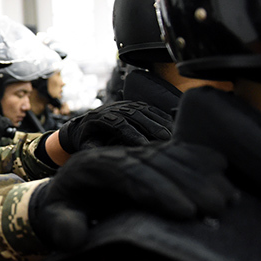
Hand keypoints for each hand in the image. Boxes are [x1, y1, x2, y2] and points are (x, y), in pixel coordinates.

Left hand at [29, 141, 234, 250]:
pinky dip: (198, 158)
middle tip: (215, 206)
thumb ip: (61, 228)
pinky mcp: (142, 153)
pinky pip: (173, 150)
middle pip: (154, 163)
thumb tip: (74, 237)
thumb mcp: (53, 221)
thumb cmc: (60, 213)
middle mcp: (111, 153)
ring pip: (167, 155)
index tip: (185, 211)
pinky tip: (220, 168)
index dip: (158, 192)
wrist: (61, 197)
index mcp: (89, 167)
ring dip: (199, 173)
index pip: (127, 175)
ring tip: (224, 195)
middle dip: (187, 183)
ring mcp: (128, 150)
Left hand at [57, 101, 172, 153]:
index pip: (119, 125)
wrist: (86, 123)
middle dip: (151, 127)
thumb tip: (104, 156)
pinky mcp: (135, 104)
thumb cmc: (88, 138)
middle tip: (165, 140)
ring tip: (173, 135)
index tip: (144, 146)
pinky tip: (173, 126)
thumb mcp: (86, 145)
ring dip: (160, 122)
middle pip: (135, 115)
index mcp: (100, 117)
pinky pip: (151, 108)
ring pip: (145, 110)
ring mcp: (125, 104)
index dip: (132, 135)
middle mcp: (114, 107)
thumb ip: (94, 149)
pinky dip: (162, 117)